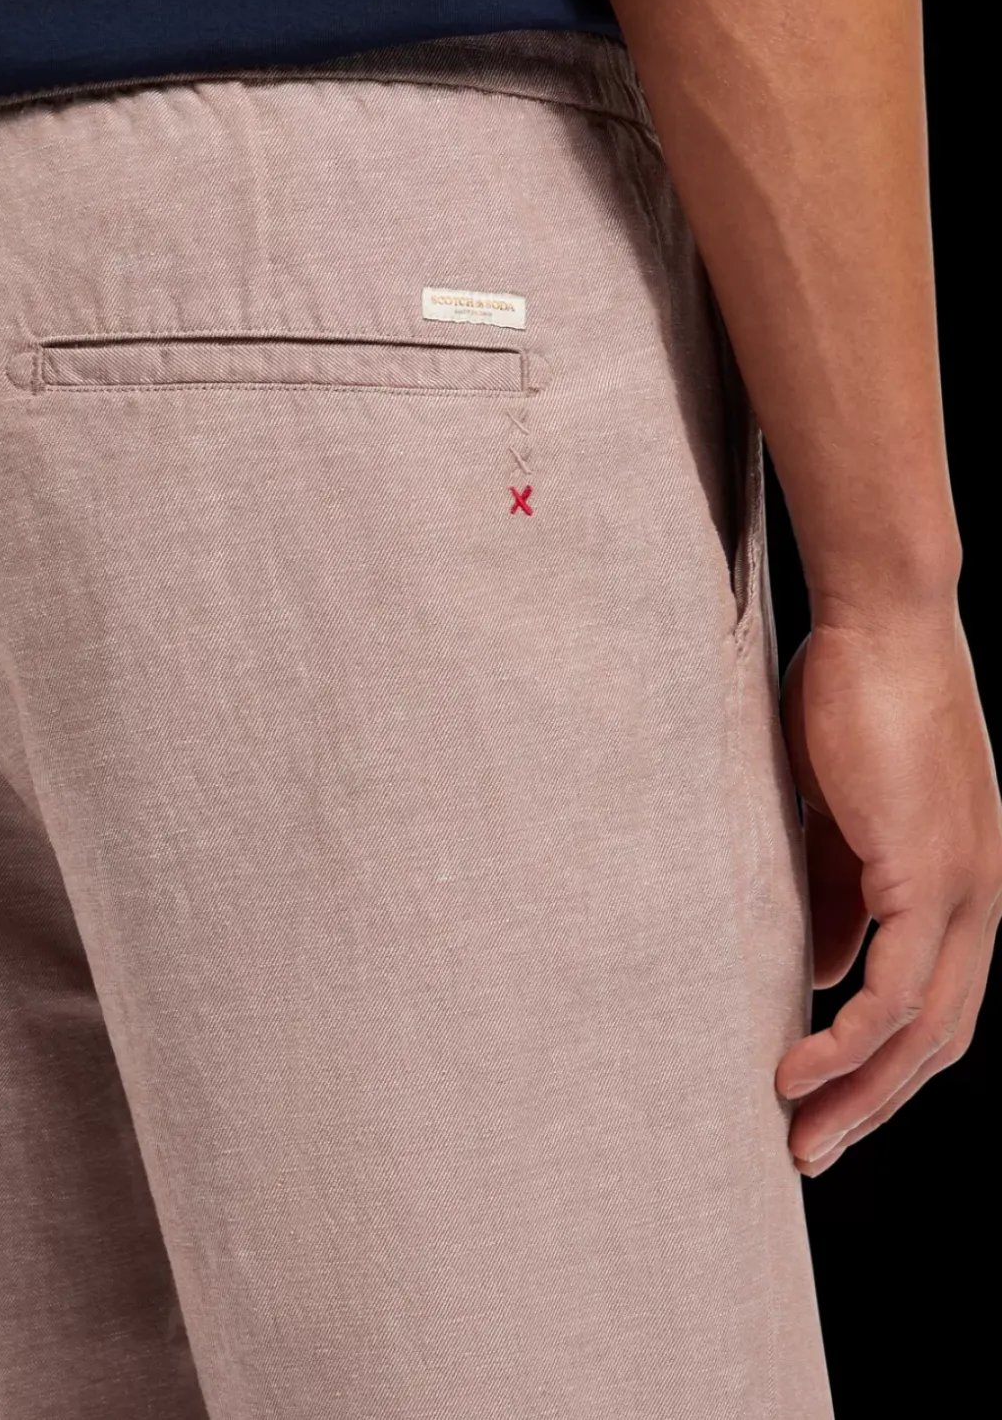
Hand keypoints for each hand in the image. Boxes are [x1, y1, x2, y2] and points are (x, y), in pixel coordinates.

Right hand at [775, 602, 1001, 1174]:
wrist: (884, 620)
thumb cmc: (852, 700)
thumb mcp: (839, 818)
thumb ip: (837, 894)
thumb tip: (818, 970)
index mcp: (959, 885)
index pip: (936, 1003)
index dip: (885, 1065)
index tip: (823, 1101)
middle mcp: (975, 900)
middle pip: (940, 1038)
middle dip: (876, 1105)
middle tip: (811, 1151)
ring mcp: (960, 890)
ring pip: (923, 1030)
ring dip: (860, 1094)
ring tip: (798, 1135)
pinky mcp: (927, 873)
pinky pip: (893, 989)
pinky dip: (848, 1041)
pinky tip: (796, 1066)